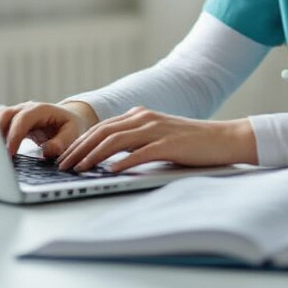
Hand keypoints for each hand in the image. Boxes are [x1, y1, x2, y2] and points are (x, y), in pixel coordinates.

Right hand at [0, 100, 97, 158]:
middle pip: (5, 115)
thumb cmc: (70, 126)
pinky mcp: (11, 121)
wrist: (68, 119)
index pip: (23, 119)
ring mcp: (17, 113)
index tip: (10, 153)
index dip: (15, 135)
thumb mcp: (73, 133)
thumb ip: (62, 142)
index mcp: (41, 109)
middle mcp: (26, 108)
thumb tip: (47, 151)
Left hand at [55, 107, 257, 172]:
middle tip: (63, 166)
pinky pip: (140, 152)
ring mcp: (157, 130)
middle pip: (102, 132)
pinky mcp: (169, 144)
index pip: (101, 128)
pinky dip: (122, 162)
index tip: (65, 157)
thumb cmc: (191, 143)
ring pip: (116, 140)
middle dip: (79, 149)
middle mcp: (145, 118)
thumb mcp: (158, 137)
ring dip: (93, 155)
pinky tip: (110, 171)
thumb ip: (136, 142)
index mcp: (140, 116)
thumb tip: (108, 159)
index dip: (80, 142)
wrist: (224, 139)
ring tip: (79, 169)